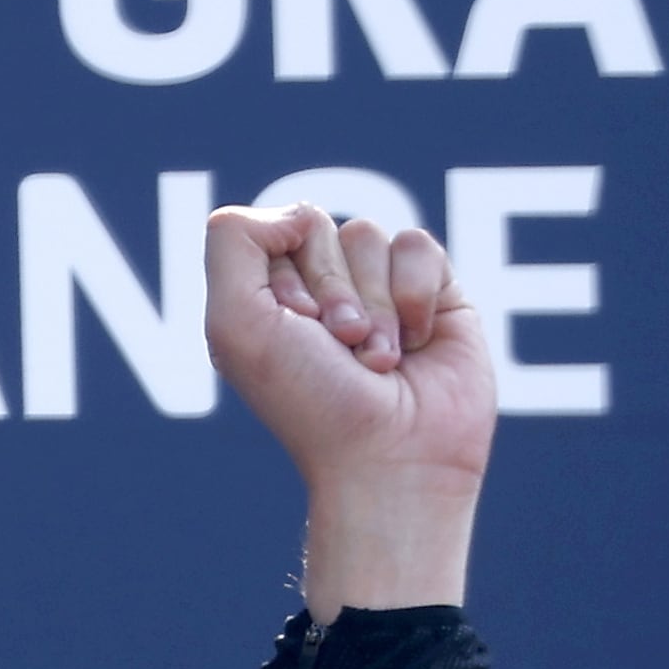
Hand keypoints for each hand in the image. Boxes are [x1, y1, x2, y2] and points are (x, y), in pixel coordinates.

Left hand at [204, 203, 493, 616]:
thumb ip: (233, 240)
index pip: (275, 231)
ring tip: (378, 359)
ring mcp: (379, 291)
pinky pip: (419, 245)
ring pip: (370, 235)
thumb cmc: (309, 400)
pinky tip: (416, 343)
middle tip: (339, 348)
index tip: (295, 333)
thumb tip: (298, 211)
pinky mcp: (435, 296)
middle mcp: (321, 292)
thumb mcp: (235, 322)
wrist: (391, 457)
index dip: (286, 279)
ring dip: (372, 303)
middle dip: (330, 291)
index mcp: (266, 299)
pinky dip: (412, 294)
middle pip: (322, 228)